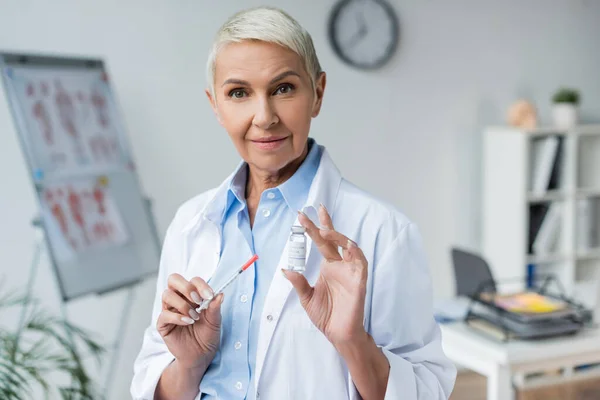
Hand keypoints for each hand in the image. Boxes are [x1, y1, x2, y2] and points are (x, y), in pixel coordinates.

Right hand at [157, 274, 222, 370]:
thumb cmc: (208, 336)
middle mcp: (179, 299)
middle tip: (197, 300)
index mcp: (192, 295)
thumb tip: (220, 294)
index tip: (209, 295)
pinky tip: (188, 323)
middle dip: (186, 287)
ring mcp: (169, 310)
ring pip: (167, 295)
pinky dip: (177, 317)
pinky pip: (164, 314)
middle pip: (173, 279)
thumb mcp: (215, 321)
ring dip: (183, 305)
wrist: (201, 356)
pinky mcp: (163, 324)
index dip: (200, 285)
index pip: (192, 280)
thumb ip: (215, 307)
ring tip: (194, 317)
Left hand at [283, 205, 368, 347]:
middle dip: (325, 224)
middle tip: (314, 211)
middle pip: (335, 239)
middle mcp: (340, 265)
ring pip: (350, 247)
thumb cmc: (326, 315)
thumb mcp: (306, 297)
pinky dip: (356, 254)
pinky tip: (348, 246)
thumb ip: (298, 282)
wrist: (338, 334)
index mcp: (328, 266)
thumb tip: (286, 269)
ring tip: (326, 231)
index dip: (315, 227)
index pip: (322, 242)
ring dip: (339, 237)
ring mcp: (351, 272)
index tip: (302, 214)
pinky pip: (360, 264)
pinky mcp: (359, 281)